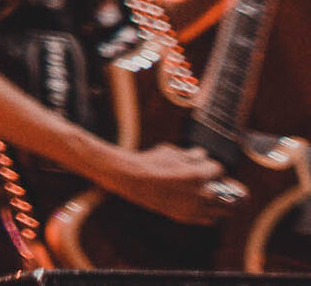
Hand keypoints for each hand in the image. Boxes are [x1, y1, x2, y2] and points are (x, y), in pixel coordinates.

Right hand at [104, 143, 231, 224]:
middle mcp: (200, 193)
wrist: (132, 179)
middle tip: (238, 189)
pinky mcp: (186, 216)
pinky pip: (208, 219)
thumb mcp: (172, 151)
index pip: (220, 169)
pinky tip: (209, 208)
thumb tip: (202, 155)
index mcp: (198, 174)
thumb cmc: (151, 161)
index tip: (211, 166)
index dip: (215, 166)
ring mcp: (194, 207)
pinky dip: (212, 213)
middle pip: (231, 195)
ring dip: (225, 203)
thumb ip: (191, 155)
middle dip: (234, 190)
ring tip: (225, 200)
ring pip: (223, 210)